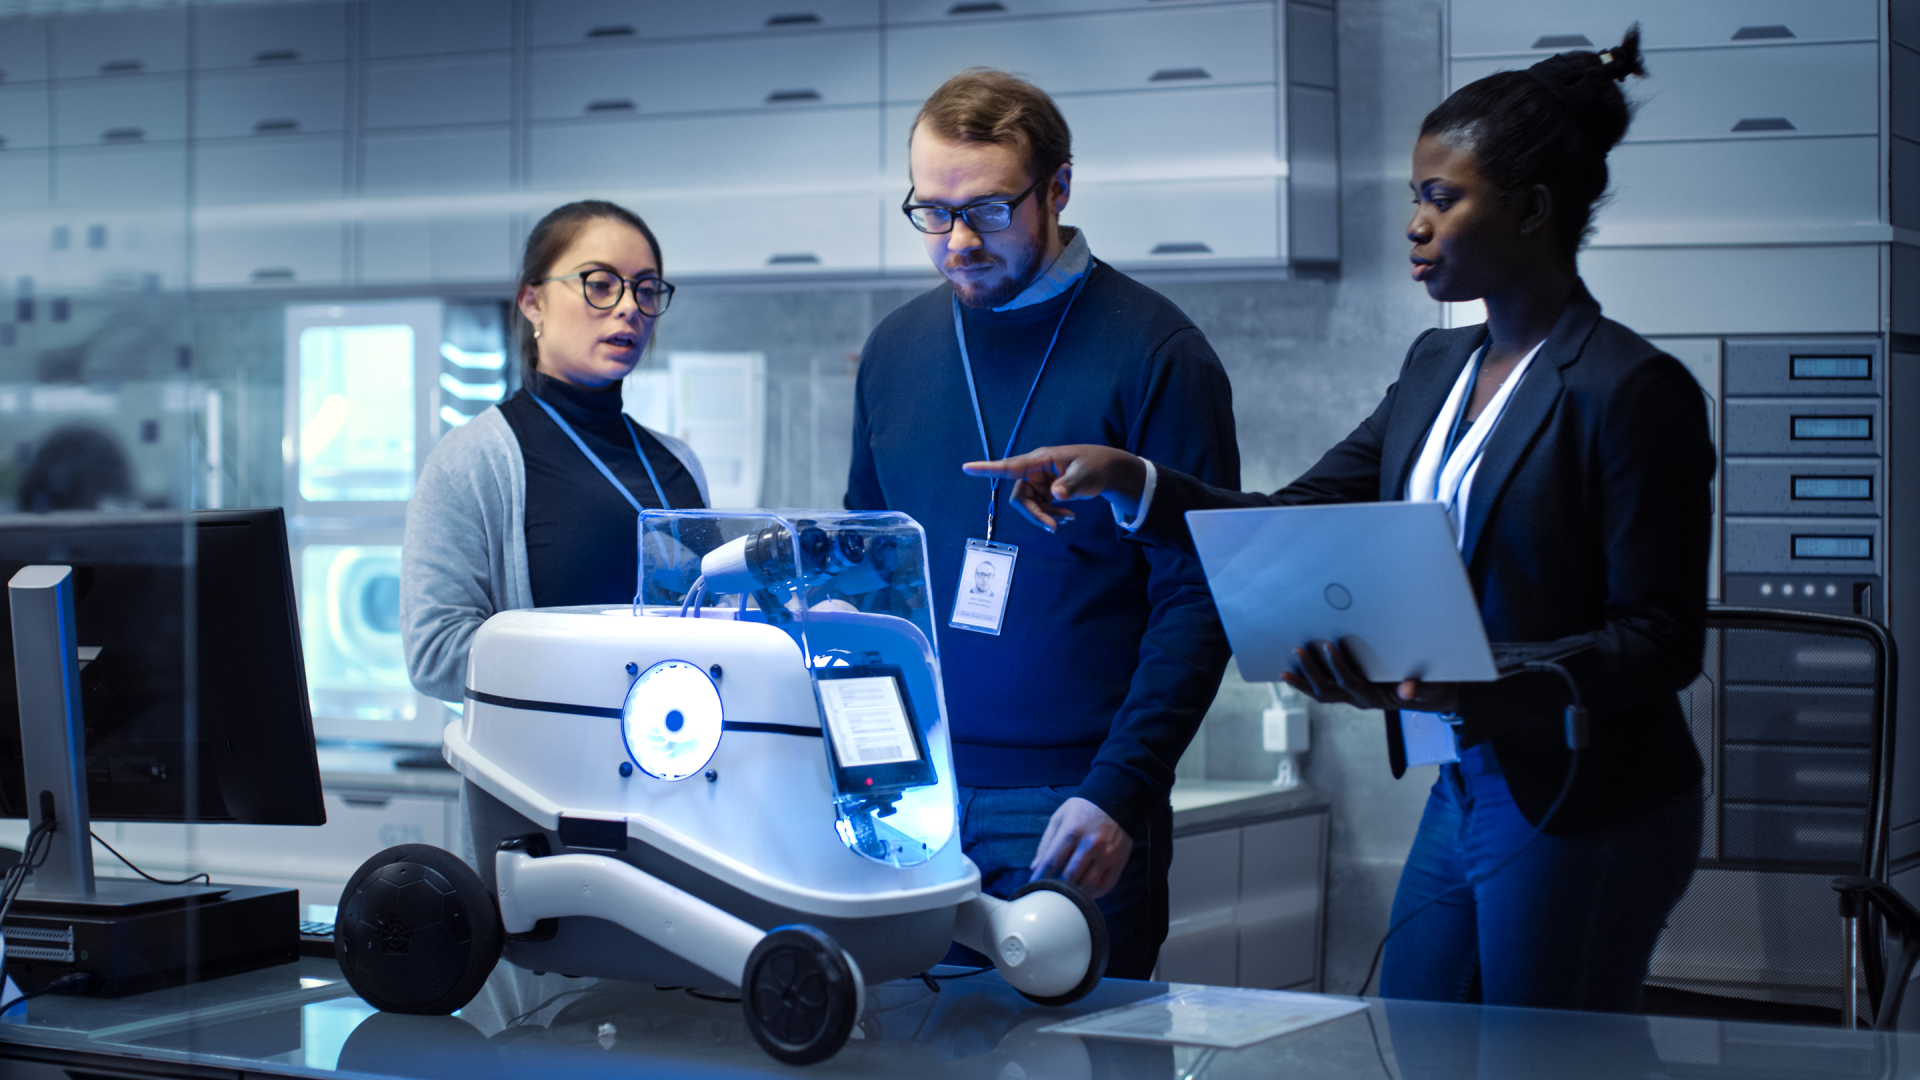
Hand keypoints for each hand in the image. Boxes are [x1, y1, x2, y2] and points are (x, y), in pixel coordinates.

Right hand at [963, 446, 1146, 532]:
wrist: (1107, 470)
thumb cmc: (1095, 465)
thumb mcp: (1084, 475)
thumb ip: (1069, 485)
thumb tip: (1056, 495)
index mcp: (1040, 460)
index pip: (1010, 465)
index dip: (987, 469)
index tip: (967, 468)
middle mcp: (1034, 471)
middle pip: (1020, 497)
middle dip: (1035, 514)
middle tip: (1054, 527)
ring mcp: (1039, 483)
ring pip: (1029, 507)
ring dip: (1046, 516)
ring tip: (1069, 519)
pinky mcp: (1044, 492)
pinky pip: (1039, 509)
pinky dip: (1052, 516)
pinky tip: (1068, 517)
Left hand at [1030, 796, 1132, 898]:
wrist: (1115, 798)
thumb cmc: (1082, 809)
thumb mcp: (1059, 818)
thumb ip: (1047, 842)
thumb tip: (1035, 867)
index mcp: (1072, 831)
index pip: (1053, 860)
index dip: (1041, 876)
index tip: (1034, 886)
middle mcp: (1091, 844)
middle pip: (1070, 876)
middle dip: (1059, 885)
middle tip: (1053, 890)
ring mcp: (1107, 854)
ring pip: (1088, 884)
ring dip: (1076, 891)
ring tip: (1068, 892)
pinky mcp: (1120, 861)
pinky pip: (1106, 885)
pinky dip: (1094, 893)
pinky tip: (1086, 892)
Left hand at [1280, 639, 1459, 713]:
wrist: (1430, 696)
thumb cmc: (1428, 687)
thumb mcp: (1428, 687)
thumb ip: (1417, 688)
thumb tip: (1407, 688)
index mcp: (1374, 697)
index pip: (1351, 683)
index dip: (1339, 667)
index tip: (1329, 646)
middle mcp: (1359, 699)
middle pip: (1327, 691)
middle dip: (1310, 672)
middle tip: (1298, 651)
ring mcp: (1351, 696)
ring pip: (1321, 693)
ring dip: (1302, 680)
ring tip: (1285, 670)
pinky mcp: (1349, 690)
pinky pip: (1323, 689)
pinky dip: (1307, 681)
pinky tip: (1293, 672)